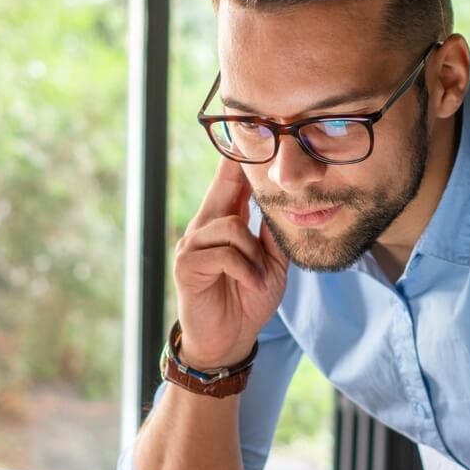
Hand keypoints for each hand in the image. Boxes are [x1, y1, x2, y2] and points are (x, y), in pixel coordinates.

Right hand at [173, 158, 288, 366]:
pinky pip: (225, 253)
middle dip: (236, 169)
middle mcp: (203, 228)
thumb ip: (271, 235)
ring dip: (254, 254)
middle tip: (249, 143)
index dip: (236, 160)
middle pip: (223, 190)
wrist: (229, 341)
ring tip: (258, 277)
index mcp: (223, 225)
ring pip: (231, 227)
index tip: (244, 128)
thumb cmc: (248, 301)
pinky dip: (246, 270)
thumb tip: (282, 203)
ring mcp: (192, 245)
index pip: (230, 185)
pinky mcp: (187, 265)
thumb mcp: (269, 265)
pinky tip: (250, 284)